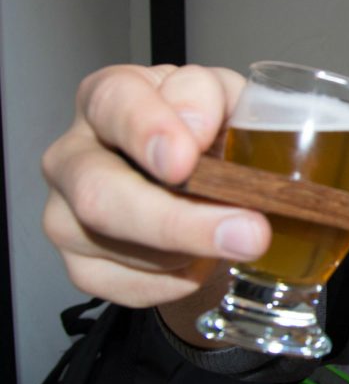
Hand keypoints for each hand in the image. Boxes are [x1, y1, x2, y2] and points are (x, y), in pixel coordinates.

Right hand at [41, 65, 271, 312]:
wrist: (205, 185)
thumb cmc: (206, 132)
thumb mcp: (223, 98)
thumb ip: (211, 97)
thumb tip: (197, 127)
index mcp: (106, 99)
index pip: (112, 105)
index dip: (148, 132)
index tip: (184, 161)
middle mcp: (72, 155)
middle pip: (99, 196)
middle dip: (178, 222)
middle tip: (249, 233)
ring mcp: (66, 216)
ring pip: (126, 249)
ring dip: (195, 249)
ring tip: (235, 234)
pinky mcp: (82, 268)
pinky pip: (136, 286)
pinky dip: (183, 278)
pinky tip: (202, 256)